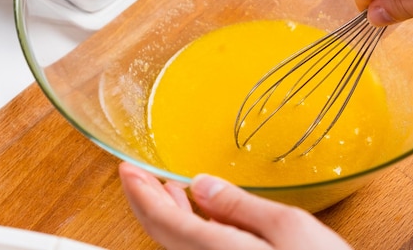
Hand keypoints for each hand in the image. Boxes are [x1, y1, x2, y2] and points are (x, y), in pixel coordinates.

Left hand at [119, 162, 351, 249]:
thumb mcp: (285, 226)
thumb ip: (239, 206)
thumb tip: (201, 186)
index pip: (162, 219)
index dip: (140, 192)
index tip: (127, 169)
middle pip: (162, 232)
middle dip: (146, 199)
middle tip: (135, 172)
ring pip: (176, 241)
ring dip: (166, 210)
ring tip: (162, 185)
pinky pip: (194, 246)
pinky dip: (187, 222)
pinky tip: (197, 210)